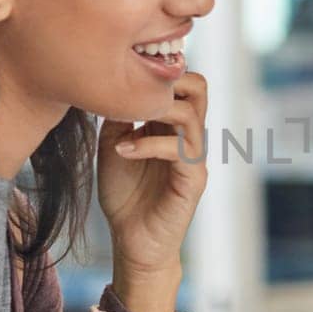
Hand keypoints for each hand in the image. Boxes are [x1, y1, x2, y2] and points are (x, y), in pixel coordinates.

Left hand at [98, 71, 207, 308]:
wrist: (132, 241)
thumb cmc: (125, 195)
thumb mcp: (113, 146)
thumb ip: (118, 117)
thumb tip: (112, 88)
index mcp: (173, 126)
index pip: (182, 82)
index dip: (160, 70)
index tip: (123, 75)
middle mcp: (190, 137)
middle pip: (200, 88)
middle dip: (168, 81)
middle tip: (134, 92)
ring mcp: (195, 158)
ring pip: (191, 114)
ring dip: (154, 111)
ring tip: (124, 121)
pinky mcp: (193, 180)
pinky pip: (178, 150)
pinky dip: (147, 145)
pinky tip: (122, 152)